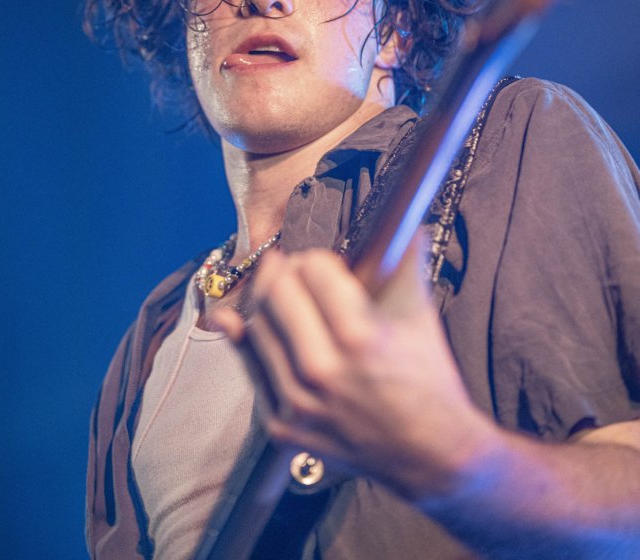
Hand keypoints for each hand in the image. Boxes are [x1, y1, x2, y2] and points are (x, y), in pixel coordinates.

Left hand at [215, 243, 492, 501]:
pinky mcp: (283, 426)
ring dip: (265, 300)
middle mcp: (322, 370)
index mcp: (359, 336)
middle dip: (285, 271)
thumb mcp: (420, 315)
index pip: (313, 270)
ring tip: (279, 291)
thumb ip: (406, 261)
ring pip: (255, 325)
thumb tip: (406, 221)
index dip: (318, 259)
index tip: (323, 262)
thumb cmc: (428, 381)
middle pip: (276, 291)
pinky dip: (248, 339)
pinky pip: (251, 367)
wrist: (431, 455)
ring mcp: (298, 402)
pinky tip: (245, 319)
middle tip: (293, 268)